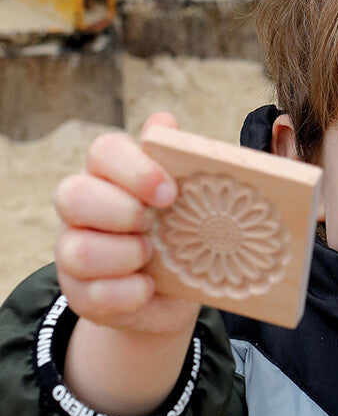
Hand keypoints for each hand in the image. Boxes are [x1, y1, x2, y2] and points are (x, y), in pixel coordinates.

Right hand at [53, 112, 199, 337]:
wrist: (170, 294)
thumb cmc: (178, 234)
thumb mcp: (186, 202)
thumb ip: (176, 162)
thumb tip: (164, 120)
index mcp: (110, 176)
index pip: (104, 152)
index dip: (135, 169)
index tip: (170, 193)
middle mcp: (82, 210)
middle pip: (73, 194)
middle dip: (121, 211)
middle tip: (154, 224)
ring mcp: (74, 252)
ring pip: (76, 250)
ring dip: (124, 255)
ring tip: (152, 256)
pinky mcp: (80, 293)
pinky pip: (94, 294)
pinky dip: (129, 293)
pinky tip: (148, 287)